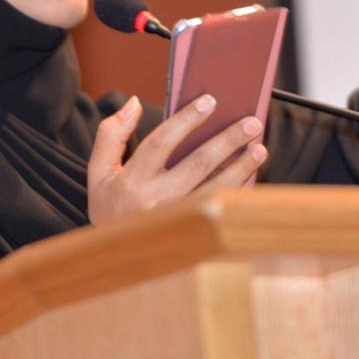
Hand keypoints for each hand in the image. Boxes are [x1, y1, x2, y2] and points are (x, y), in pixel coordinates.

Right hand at [87, 94, 267, 224]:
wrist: (115, 257)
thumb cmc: (110, 206)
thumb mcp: (99, 171)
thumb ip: (112, 133)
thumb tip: (134, 102)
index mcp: (132, 181)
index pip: (161, 142)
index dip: (186, 119)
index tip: (210, 101)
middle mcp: (156, 201)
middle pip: (198, 164)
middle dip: (228, 141)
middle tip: (252, 122)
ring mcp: (177, 220)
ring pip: (217, 189)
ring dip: (241, 167)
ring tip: (259, 147)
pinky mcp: (193, 233)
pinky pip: (222, 209)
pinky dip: (240, 191)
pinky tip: (252, 174)